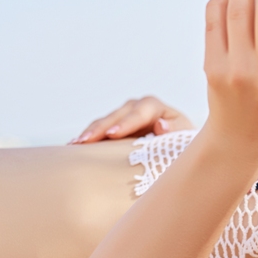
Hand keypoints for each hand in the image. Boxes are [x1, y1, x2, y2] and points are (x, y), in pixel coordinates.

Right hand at [71, 96, 194, 143]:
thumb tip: (161, 125)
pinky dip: (88, 138)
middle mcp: (139, 108)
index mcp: (158, 108)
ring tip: (75, 145)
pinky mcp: (115, 127)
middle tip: (86, 141)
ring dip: (90, 132)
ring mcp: (124, 117)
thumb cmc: (182, 145)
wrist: (177, 149)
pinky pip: (99, 131)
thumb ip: (175, 132)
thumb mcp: (184, 140)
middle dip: (101, 127)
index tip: (114, 134)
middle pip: (118, 114)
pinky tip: (73, 148)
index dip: (127, 122)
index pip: (142, 110)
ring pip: (105, 121)